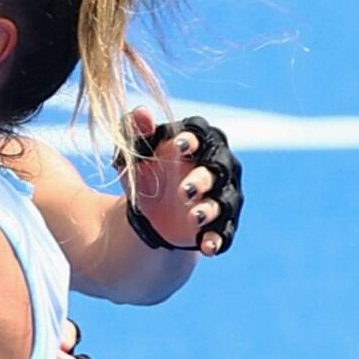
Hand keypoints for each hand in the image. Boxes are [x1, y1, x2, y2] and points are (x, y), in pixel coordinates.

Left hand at [123, 109, 241, 255]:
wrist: (148, 214)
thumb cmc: (145, 172)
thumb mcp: (134, 153)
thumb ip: (135, 131)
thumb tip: (141, 112)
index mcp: (198, 144)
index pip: (204, 135)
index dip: (195, 139)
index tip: (179, 145)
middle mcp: (217, 168)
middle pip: (219, 169)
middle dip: (204, 178)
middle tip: (184, 189)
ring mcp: (221, 197)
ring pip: (224, 201)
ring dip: (211, 209)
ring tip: (194, 216)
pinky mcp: (219, 225)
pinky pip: (225, 232)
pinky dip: (217, 239)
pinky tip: (207, 247)